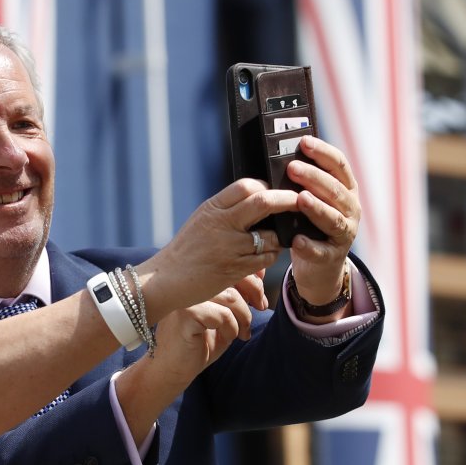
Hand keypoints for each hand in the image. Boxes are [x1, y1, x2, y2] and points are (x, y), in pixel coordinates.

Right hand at [112, 278, 261, 438]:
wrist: (170, 369)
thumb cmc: (197, 342)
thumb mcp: (223, 314)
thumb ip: (237, 293)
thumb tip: (260, 273)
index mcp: (194, 279)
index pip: (228, 265)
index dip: (250, 278)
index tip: (259, 299)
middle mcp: (187, 284)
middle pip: (231, 276)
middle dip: (254, 293)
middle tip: (260, 309)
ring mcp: (184, 298)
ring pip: (230, 297)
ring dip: (243, 317)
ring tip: (241, 332)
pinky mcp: (185, 315)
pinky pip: (222, 315)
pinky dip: (231, 329)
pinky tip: (227, 338)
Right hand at [139, 179, 296, 315]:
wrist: (166, 279)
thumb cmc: (186, 250)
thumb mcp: (201, 220)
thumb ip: (226, 209)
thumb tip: (258, 196)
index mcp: (212, 208)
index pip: (246, 186)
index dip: (266, 186)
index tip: (277, 191)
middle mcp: (221, 224)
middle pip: (264, 202)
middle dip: (287, 200)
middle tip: (299, 202)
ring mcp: (229, 247)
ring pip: (271, 235)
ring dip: (280, 237)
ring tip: (275, 239)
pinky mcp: (235, 269)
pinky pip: (267, 258)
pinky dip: (271, 256)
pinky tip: (264, 256)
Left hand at [287, 136, 360, 303]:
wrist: (320, 264)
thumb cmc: (310, 223)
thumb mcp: (312, 199)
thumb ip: (303, 183)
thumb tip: (282, 158)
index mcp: (345, 189)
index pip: (339, 165)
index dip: (323, 152)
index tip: (304, 141)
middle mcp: (350, 208)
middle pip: (335, 190)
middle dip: (314, 177)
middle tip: (292, 168)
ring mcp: (345, 233)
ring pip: (333, 219)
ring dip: (317, 208)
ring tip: (300, 199)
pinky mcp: (333, 256)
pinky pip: (322, 250)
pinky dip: (310, 245)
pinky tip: (297, 239)